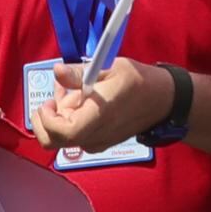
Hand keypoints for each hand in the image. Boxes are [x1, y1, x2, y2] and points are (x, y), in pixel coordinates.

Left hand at [30, 58, 173, 157]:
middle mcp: (95, 136)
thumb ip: (80, 73)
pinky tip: (82, 101)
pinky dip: (71, 121)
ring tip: (74, 91)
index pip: (63, 133)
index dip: (47, 121)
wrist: (163, 99)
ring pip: (63, 138)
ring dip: (60, 116)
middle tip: (58, 93)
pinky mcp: (99, 143)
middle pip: (55, 140)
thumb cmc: (138, 81)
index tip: (48, 102)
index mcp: (98, 117)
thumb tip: (57, 71)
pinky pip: (75, 137)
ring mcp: (97, 143)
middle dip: (48, 118)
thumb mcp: (111, 68)